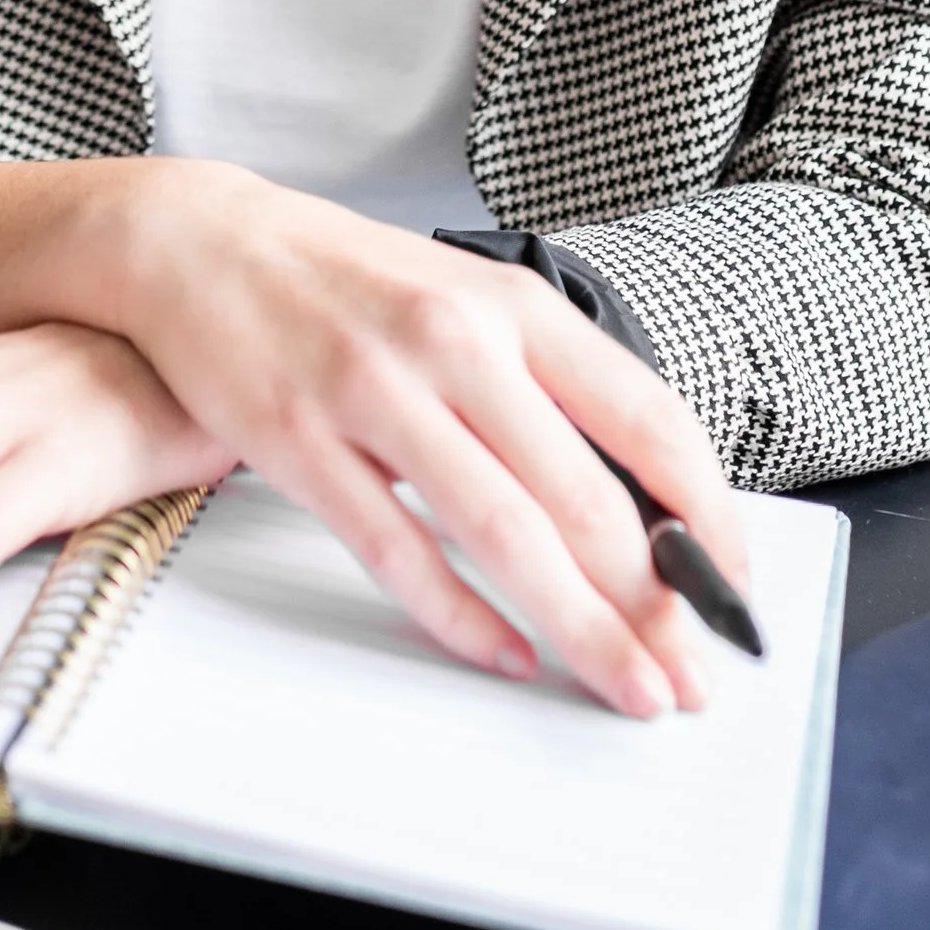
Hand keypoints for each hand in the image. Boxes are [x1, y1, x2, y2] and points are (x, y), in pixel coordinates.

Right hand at [96, 164, 747, 718]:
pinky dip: (461, 617)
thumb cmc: (344, 282)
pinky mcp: (301, 443)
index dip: (708, 516)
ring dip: (580, 628)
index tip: (733, 589)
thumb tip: (640, 502)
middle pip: (585, 498)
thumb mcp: (464, 297)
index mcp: (512, 304)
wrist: (196, 241)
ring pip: (505, 535)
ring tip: (629, 688)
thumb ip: (545, 384)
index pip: (649, 419)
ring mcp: (375, 393)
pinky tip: (508, 657)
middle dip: (655, 605)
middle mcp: (455, 343)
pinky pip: (398, 551)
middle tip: (692, 678)